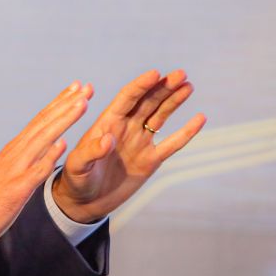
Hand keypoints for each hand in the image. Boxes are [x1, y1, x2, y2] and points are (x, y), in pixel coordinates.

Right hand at [0, 81, 91, 247]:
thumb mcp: (9, 172)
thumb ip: (29, 158)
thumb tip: (54, 144)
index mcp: (15, 150)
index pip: (41, 121)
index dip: (60, 104)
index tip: (77, 89)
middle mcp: (15, 154)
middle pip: (44, 123)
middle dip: (67, 104)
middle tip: (86, 87)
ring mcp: (15, 170)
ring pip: (42, 139)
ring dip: (62, 121)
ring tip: (81, 105)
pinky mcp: (15, 190)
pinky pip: (35, 172)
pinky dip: (48, 157)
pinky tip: (63, 145)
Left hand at [52, 69, 204, 223]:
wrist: (85, 202)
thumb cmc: (75, 181)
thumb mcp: (78, 166)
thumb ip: (91, 152)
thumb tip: (109, 138)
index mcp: (107, 123)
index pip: (126, 98)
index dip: (141, 85)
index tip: (156, 73)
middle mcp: (126, 128)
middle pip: (147, 101)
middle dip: (163, 87)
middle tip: (181, 73)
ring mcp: (139, 142)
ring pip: (160, 115)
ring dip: (174, 100)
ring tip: (188, 84)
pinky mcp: (150, 160)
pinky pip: (172, 144)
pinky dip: (186, 132)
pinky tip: (200, 118)